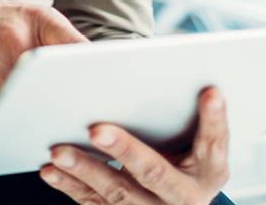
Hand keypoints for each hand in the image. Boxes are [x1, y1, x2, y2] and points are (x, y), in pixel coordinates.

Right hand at [0, 0, 87, 114]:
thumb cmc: (0, 22)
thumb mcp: (38, 18)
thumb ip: (68, 40)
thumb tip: (101, 68)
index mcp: (38, 20)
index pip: (72, 47)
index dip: (87, 74)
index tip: (98, 96)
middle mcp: (12, 38)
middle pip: (45, 87)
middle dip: (58, 104)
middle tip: (70, 120)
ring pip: (18, 104)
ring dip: (28, 114)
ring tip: (39, 120)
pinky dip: (1, 115)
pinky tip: (4, 108)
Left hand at [38, 86, 229, 204]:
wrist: (176, 196)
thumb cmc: (185, 151)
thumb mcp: (196, 137)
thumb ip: (187, 112)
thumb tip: (176, 74)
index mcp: (211, 170)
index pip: (215, 142)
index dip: (213, 118)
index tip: (210, 91)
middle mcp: (186, 197)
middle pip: (154, 172)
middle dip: (125, 151)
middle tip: (96, 130)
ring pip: (118, 192)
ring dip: (85, 169)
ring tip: (58, 149)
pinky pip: (94, 203)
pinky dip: (70, 186)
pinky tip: (50, 169)